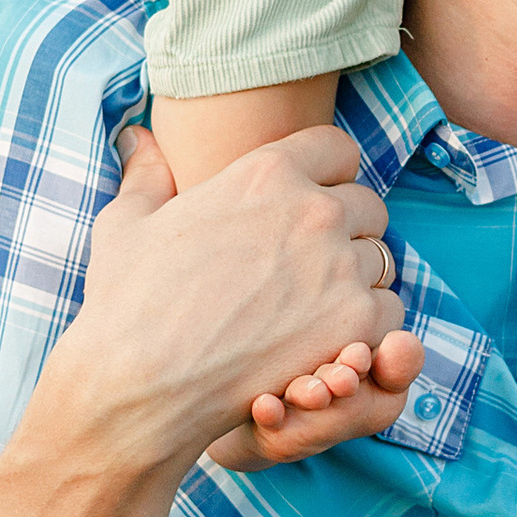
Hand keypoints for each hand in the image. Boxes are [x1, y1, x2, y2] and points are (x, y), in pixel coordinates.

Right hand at [61, 126, 421, 471]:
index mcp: (266, 172)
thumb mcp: (127, 222)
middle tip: (309, 266)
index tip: (310, 202)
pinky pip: (390, 314)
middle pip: (368, 205)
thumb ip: (147, 173)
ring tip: (313, 309)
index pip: (338, 149)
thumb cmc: (127, 302)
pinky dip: (368, 329)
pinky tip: (326, 342)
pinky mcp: (354, 322)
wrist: (139, 380)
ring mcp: (340, 266)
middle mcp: (314, 210)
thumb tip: (135, 135)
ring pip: (382, 261)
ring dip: (357, 282)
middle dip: (347, 230)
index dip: (327, 174)